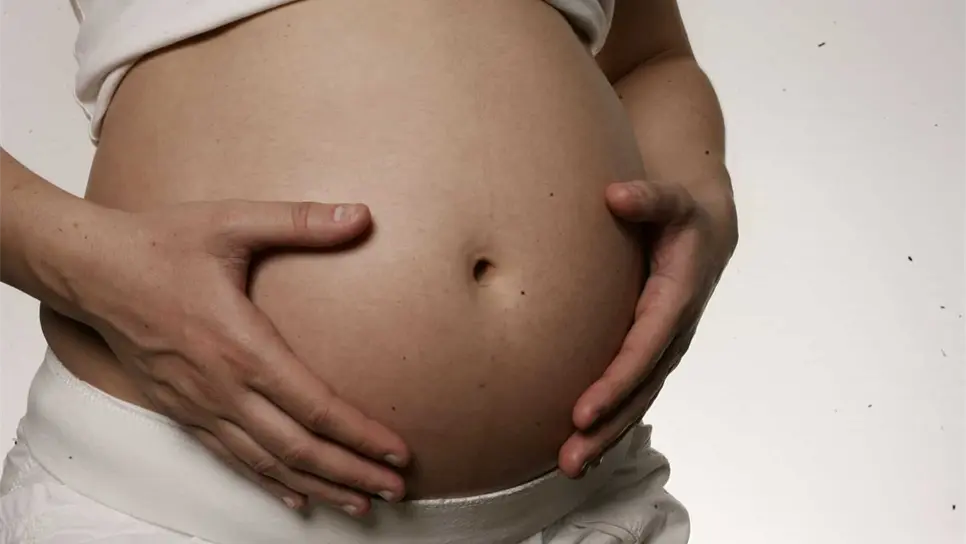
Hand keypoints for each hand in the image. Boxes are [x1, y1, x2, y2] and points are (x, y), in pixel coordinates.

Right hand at [69, 200, 408, 515]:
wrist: (90, 271)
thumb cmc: (161, 244)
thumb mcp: (233, 221)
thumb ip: (300, 221)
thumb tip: (362, 215)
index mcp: (242, 346)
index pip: (315, 406)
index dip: (360, 434)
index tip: (398, 451)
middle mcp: (222, 387)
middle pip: (298, 448)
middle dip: (352, 473)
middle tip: (395, 491)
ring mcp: (200, 406)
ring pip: (268, 463)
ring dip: (318, 487)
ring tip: (360, 505)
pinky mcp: (182, 412)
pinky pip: (232, 459)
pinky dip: (270, 483)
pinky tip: (296, 498)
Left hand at [558, 179, 736, 475]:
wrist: (707, 230)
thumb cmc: (682, 213)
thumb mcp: (672, 200)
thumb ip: (649, 198)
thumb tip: (617, 194)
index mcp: (674, 300)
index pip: (640, 351)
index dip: (614, 384)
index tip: (580, 412)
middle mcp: (671, 334)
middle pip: (638, 391)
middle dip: (606, 428)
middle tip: (569, 460)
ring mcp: (663, 348)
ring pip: (635, 400)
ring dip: (605, 436)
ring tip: (569, 467)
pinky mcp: (651, 352)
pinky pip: (631, 392)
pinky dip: (610, 421)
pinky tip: (582, 446)